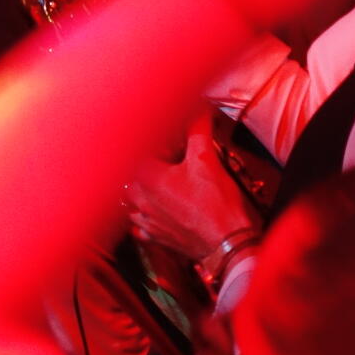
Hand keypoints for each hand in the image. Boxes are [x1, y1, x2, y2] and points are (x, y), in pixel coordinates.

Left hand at [122, 118, 259, 265]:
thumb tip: (199, 109)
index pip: (133, 150)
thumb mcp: (207, 159)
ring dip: (139, 189)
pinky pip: (139, 223)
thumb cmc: (215, 205)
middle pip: (127, 175)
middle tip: (160, 158)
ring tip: (157, 182)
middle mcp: (138, 200)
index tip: (155, 138)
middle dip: (141, 164)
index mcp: (145, 178)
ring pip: (130, 200)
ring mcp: (145, 221)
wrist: (227, 245)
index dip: (146, 141)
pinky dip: (144, 213)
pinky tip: (156, 208)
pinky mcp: (155, 237)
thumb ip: (197, 129)